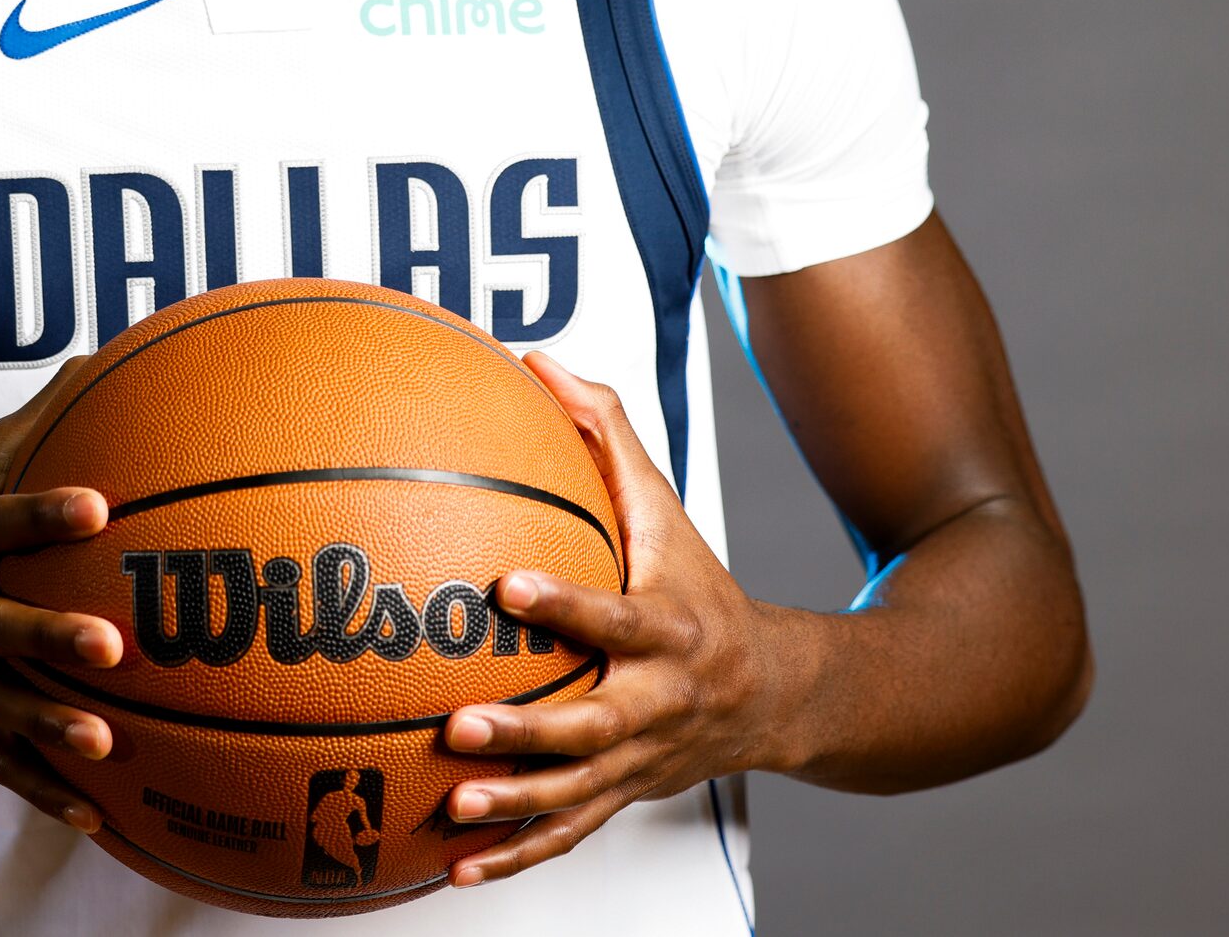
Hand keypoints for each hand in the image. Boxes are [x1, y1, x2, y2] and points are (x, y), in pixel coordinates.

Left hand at [438, 354, 802, 886]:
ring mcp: (641, 758)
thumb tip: (535, 361)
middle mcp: (657, 701)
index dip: (565, 605)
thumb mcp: (663, 508)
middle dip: (529, 730)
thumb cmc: (698, 583)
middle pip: (594, 723)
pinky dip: (518, 855)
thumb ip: (603, 434)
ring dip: (515, 804)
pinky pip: (570, 833)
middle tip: (459, 722)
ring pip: (578, 792)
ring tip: (452, 804)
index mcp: (667, 628)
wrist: (776, 691)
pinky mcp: (625, 794)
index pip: (615, 616)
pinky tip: (458, 866)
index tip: (505, 588)